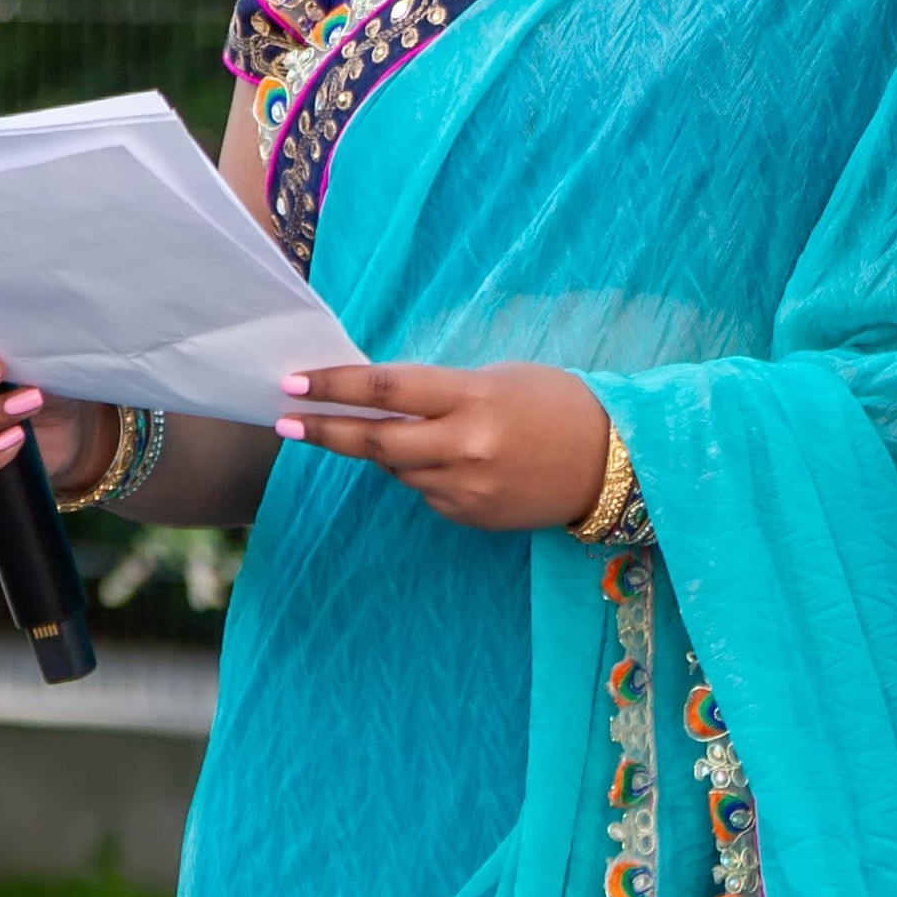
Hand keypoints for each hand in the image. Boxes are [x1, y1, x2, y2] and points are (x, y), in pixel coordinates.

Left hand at [275, 358, 615, 533]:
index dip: (333, 386)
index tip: (293, 383)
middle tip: (284, 421)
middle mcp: (465, 447)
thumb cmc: (555, 404)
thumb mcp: (496, 379)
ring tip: (417, 432)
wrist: (612, 463)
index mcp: (473, 399)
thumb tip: (379, 403)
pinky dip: (426, 473)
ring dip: (386, 450)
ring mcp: (466, 488)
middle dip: (323, 430)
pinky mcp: (471, 516)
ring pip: (397, 468)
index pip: (385, 389)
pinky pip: (426, 492)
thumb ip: (438, 392)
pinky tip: (460, 462)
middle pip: (374, 440)